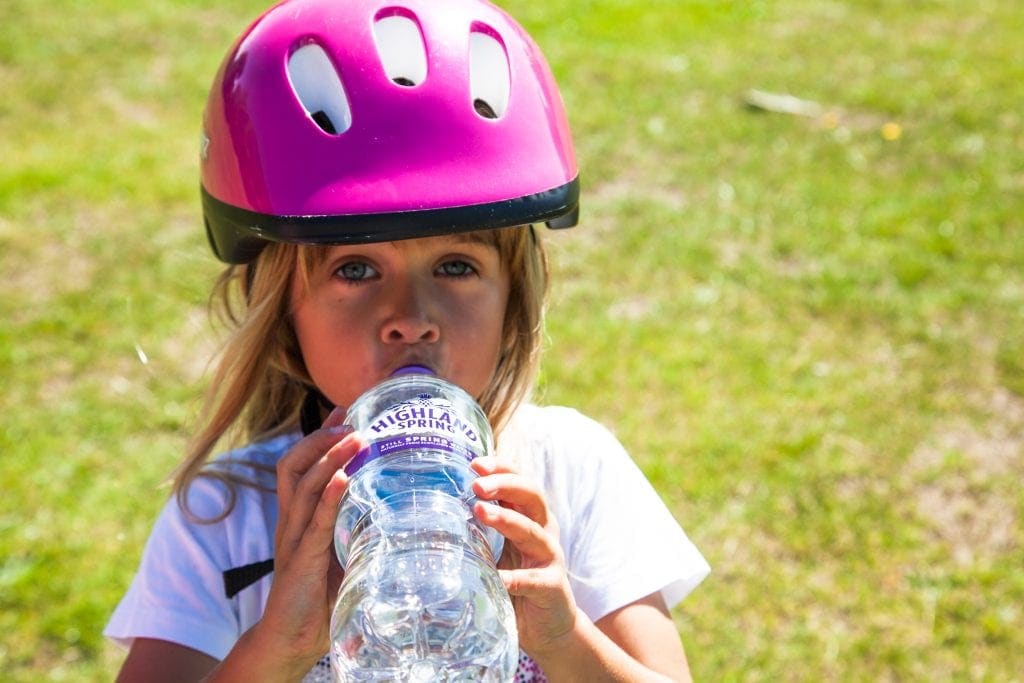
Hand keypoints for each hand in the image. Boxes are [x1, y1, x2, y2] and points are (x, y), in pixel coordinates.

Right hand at [256, 407, 361, 672]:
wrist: (291, 638)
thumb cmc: (319, 595)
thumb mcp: (337, 552)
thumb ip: (353, 528)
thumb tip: (390, 508)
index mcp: (298, 517)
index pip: (301, 464)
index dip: (320, 435)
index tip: (345, 410)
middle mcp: (291, 521)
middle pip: (294, 464)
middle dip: (320, 437)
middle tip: (350, 419)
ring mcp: (293, 538)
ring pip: (304, 484)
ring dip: (330, 457)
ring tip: (356, 437)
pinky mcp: (302, 559)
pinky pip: (314, 521)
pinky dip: (329, 495)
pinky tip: (344, 478)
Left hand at [470, 456, 577, 658]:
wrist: (550, 627)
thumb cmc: (519, 584)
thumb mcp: (500, 553)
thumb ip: (480, 534)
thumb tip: (436, 516)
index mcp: (530, 519)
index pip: (520, 483)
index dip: (501, 469)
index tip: (475, 463)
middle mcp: (543, 533)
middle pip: (532, 497)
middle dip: (505, 485)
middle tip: (476, 485)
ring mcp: (550, 559)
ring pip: (533, 532)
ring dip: (507, 519)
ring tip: (480, 511)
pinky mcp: (552, 587)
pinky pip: (533, 580)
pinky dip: (514, 578)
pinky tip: (496, 578)